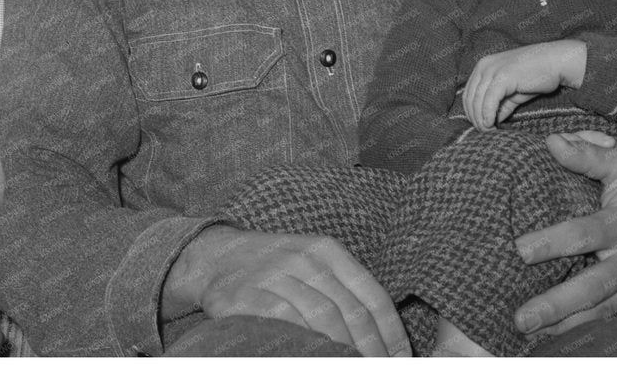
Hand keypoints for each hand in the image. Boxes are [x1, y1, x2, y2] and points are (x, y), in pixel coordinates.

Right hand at [167, 225, 409, 356]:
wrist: (215, 257)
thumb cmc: (275, 269)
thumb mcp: (312, 265)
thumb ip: (346, 292)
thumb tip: (387, 341)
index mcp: (327, 250)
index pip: (374, 298)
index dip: (392, 336)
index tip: (400, 363)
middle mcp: (304, 258)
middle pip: (352, 313)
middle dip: (371, 352)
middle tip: (377, 373)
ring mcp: (274, 275)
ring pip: (324, 319)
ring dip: (343, 353)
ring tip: (350, 371)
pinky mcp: (247, 295)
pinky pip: (287, 322)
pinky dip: (307, 345)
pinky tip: (315, 360)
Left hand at [463, 40, 585, 128]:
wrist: (557, 62)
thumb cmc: (537, 76)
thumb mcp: (514, 93)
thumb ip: (501, 105)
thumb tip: (492, 122)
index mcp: (483, 67)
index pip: (468, 93)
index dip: (471, 113)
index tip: (480, 127)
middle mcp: (484, 66)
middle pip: (470, 98)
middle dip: (475, 118)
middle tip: (484, 133)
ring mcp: (492, 70)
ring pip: (477, 100)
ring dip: (481, 119)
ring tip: (488, 131)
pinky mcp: (503, 76)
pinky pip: (489, 99)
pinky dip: (488, 114)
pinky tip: (492, 124)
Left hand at [512, 132, 616, 336]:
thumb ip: (587, 156)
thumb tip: (550, 141)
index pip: (583, 234)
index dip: (551, 243)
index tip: (519, 250)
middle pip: (592, 287)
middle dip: (555, 304)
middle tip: (522, 317)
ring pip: (603, 312)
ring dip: (567, 325)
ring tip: (533, 334)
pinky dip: (591, 330)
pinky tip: (561, 337)